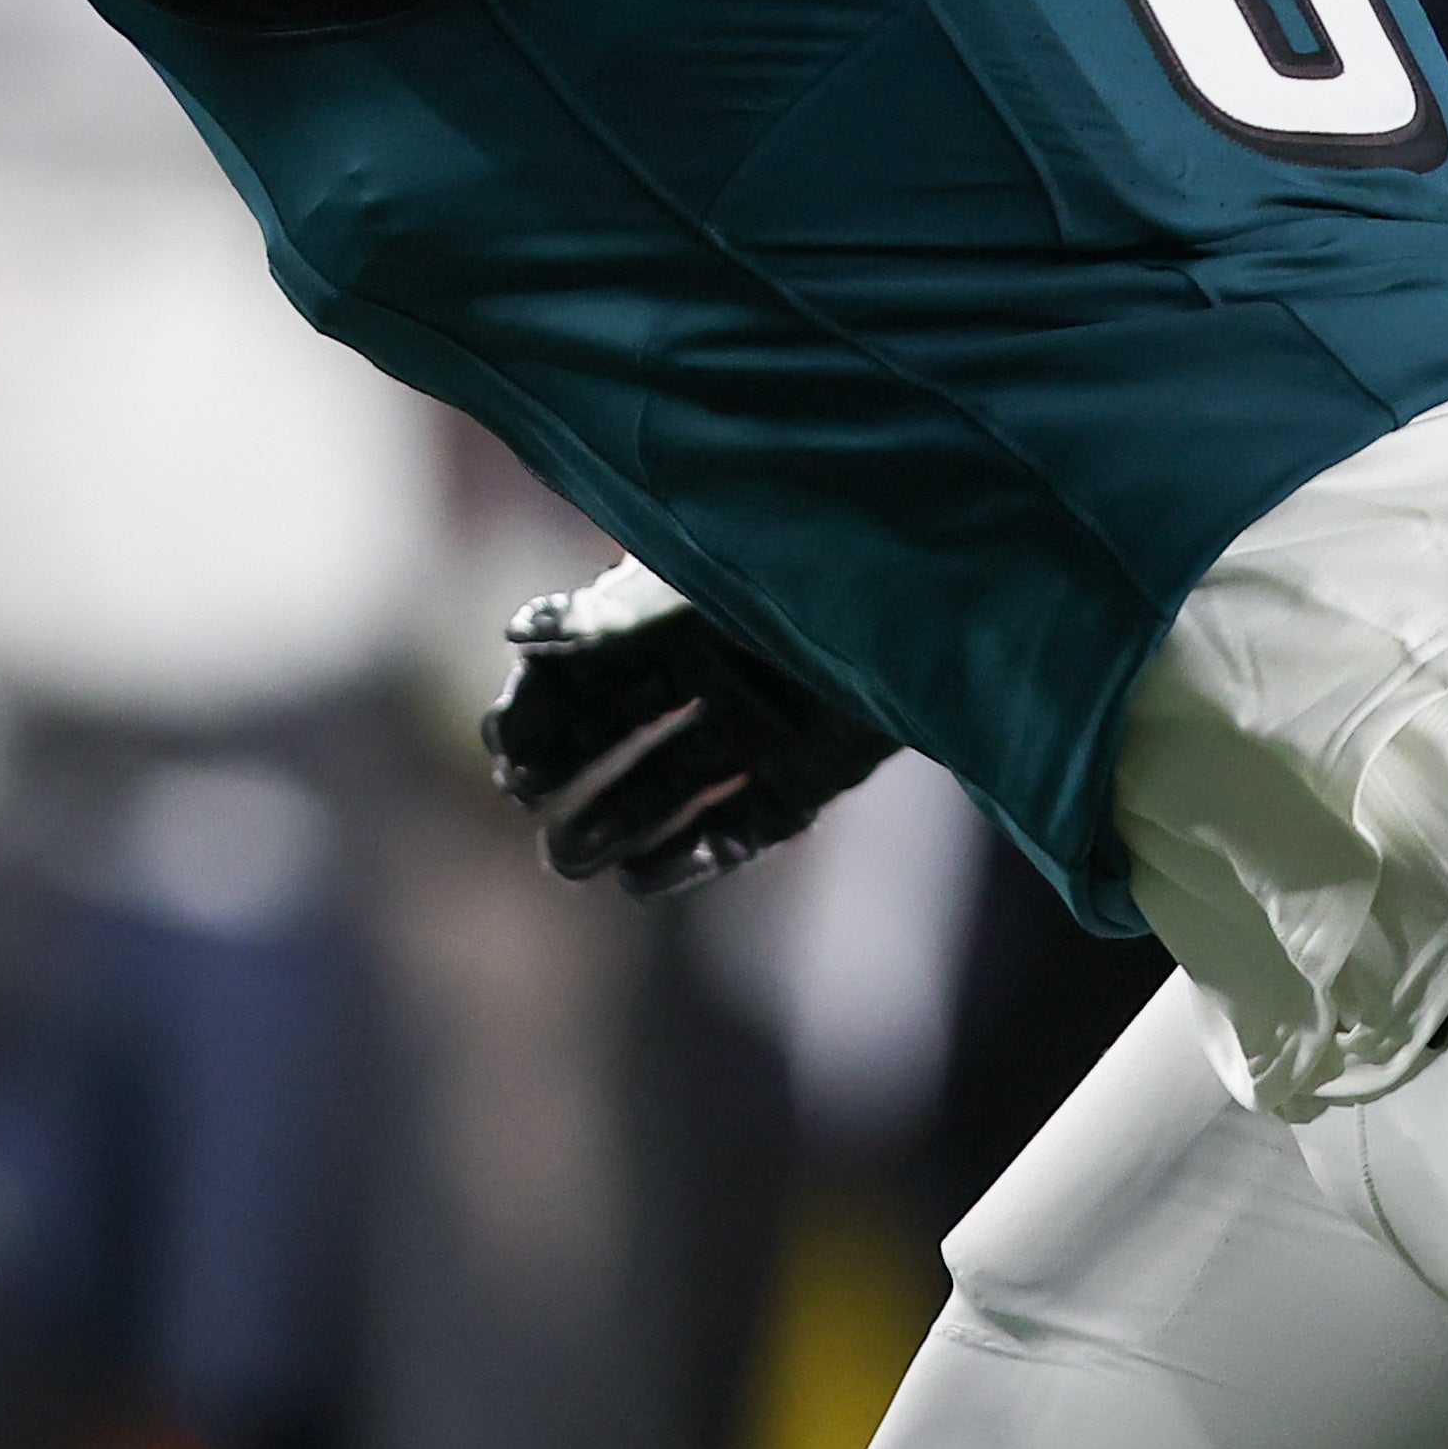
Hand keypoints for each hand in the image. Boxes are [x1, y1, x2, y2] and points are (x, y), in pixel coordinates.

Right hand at [479, 559, 894, 898]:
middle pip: (619, 727)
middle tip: (524, 806)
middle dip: (564, 768)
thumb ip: (612, 614)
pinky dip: (694, 857)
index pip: (585, 660)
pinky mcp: (816, 773)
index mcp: (680, 606)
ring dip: (614, 823)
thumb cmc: (810, 566)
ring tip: (565, 862)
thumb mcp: (701, 585)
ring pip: (672, 784)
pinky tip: (639, 882)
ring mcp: (766, 723)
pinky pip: (744, 824)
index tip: (506, 747)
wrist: (941, 589)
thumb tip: (515, 634)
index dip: (540, 703)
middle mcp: (714, 666)